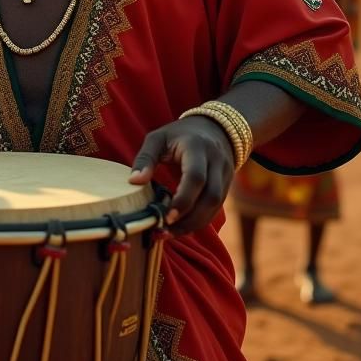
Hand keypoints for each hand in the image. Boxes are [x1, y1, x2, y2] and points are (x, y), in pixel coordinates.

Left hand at [129, 115, 235, 232]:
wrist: (215, 127)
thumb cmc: (179, 134)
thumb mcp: (158, 138)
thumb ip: (145, 158)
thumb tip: (134, 182)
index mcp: (197, 147)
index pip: (196, 177)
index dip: (183, 200)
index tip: (166, 216)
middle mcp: (216, 161)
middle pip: (210, 196)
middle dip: (189, 219)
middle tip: (165, 230)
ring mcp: (225, 174)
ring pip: (215, 206)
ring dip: (194, 223)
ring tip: (170, 232)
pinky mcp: (227, 186)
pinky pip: (216, 208)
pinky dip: (200, 220)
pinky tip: (182, 226)